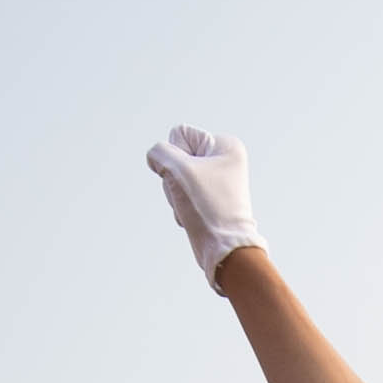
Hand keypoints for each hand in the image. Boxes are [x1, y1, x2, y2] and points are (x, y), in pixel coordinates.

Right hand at [145, 127, 259, 282]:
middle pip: (176, 157)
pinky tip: (193, 217)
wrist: (223, 249)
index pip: (180, 134)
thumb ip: (159, 152)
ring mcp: (216, 182)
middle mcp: (224, 161)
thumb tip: (156, 158)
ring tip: (192, 207)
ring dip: (176, 195)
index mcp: (225, 145)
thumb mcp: (177, 169)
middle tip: (190, 194)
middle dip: (174, 178)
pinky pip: (181, 196)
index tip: (190, 173)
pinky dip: (181, 207)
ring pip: (176, 179)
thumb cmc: (206, 207)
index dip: (175, 154)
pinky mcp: (209, 200)